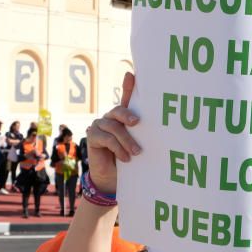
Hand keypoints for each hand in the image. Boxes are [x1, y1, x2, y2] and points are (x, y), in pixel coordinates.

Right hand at [85, 73, 139, 194]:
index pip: (127, 97)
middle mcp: (111, 117)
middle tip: (137, 122)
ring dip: (127, 140)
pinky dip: (118, 148)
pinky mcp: (92, 135)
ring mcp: (100, 124)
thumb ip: (143, 133)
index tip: (132, 74)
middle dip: (128, 115)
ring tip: (136, 152)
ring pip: (114, 127)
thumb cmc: (129, 157)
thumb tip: (159, 126)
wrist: (112, 176)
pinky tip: (125, 158)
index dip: (128, 85)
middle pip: (119, 110)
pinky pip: (107, 139)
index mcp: (123, 116)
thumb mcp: (138, 143)